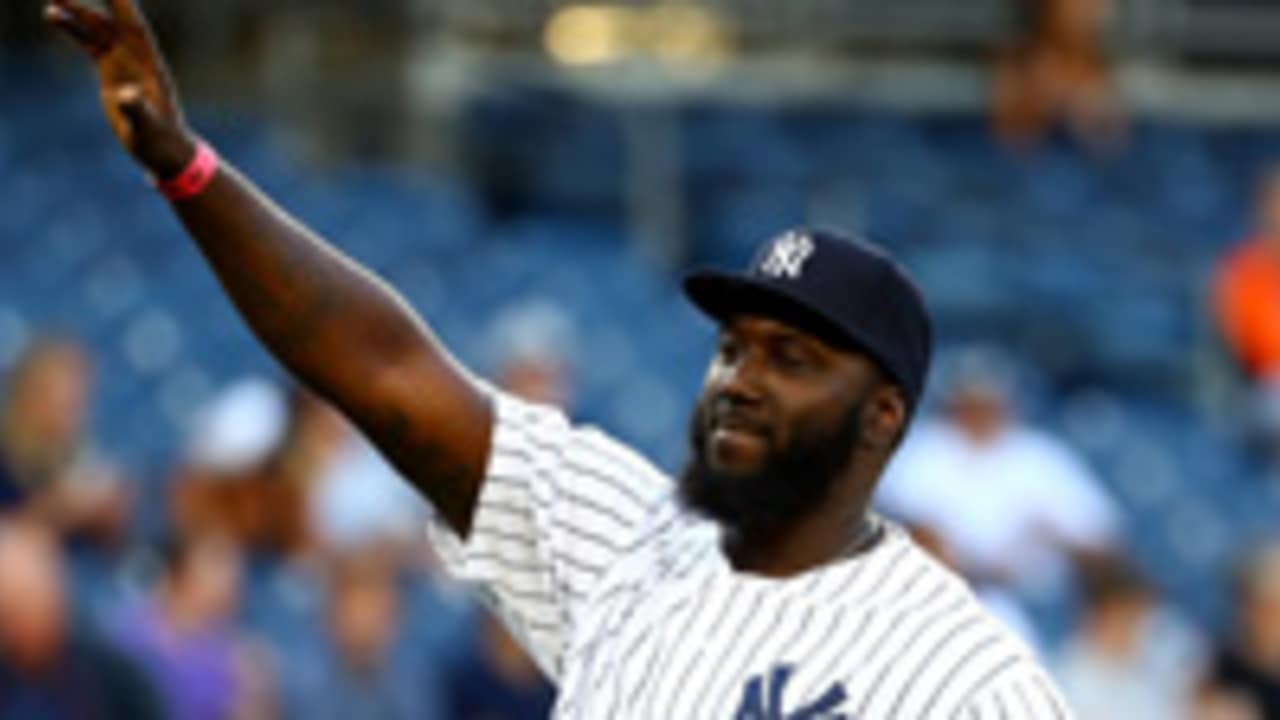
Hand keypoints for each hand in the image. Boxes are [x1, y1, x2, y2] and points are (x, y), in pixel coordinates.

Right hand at [44, 0, 194, 176]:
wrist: (162, 149)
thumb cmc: (159, 140)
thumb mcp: (147, 126)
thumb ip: (137, 109)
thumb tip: (126, 94)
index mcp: (150, 66)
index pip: (135, 29)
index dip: (123, 7)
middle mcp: (137, 59)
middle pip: (112, 25)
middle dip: (89, 9)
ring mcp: (123, 62)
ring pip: (97, 31)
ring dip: (76, 16)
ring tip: (50, 6)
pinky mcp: (110, 71)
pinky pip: (89, 43)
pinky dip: (73, 30)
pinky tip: (53, 17)